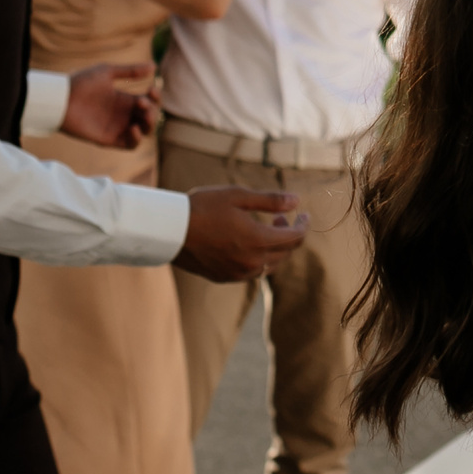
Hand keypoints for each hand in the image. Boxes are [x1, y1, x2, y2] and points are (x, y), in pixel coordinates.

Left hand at [61, 62, 160, 148]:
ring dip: (149, 124)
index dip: (155, 97)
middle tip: (142, 102)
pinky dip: (136, 139)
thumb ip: (130, 71)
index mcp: (124, 99)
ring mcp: (117, 127)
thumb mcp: (107, 72)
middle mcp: (123, 114)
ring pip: (144, 132)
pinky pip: (130, 145)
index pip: (149, 101)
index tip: (151, 89)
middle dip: (152, 110)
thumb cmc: (81, 82)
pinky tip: (134, 128)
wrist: (61, 99)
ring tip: (144, 115)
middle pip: (149, 117)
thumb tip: (154, 66)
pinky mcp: (109, 140)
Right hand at [174, 186, 308, 281]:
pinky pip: (253, 271)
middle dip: (289, 234)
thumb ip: (271, 200)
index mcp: (258, 240)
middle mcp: (252, 261)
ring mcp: (238, 273)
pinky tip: (248, 243)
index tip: (303, 215)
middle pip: (285, 253)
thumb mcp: (238, 196)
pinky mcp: (225, 277)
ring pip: (271, 265)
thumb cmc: (203, 207)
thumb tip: (297, 201)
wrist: (169, 231)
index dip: (303, 225)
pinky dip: (259, 258)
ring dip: (275, 248)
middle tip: (280, 216)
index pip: (295, 238)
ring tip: (265, 228)